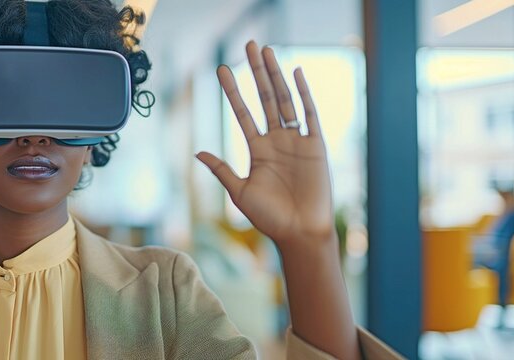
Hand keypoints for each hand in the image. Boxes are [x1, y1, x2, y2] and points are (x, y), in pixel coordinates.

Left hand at [196, 41, 334, 250]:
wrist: (300, 233)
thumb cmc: (270, 218)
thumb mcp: (240, 192)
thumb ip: (221, 169)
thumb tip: (197, 151)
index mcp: (258, 150)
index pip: (243, 112)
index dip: (233, 91)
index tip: (221, 70)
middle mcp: (277, 140)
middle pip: (265, 98)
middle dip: (257, 72)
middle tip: (249, 45)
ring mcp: (297, 141)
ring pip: (284, 100)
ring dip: (276, 75)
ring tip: (267, 51)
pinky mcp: (315, 146)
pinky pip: (309, 115)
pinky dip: (303, 94)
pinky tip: (295, 74)